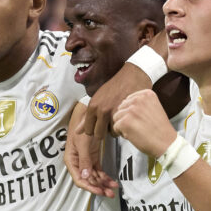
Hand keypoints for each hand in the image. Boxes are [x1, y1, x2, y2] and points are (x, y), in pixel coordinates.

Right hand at [65, 104, 117, 197]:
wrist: (87, 116)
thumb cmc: (82, 128)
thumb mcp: (83, 144)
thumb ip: (85, 161)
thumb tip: (86, 177)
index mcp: (72, 161)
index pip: (79, 180)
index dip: (90, 187)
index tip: (100, 191)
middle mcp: (78, 164)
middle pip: (88, 181)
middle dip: (99, 188)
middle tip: (110, 194)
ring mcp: (86, 161)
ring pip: (94, 177)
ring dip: (103, 184)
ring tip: (114, 188)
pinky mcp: (93, 158)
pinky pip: (99, 171)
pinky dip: (105, 176)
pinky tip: (113, 181)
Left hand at [78, 62, 151, 176]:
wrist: (133, 76)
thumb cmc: (115, 86)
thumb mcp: (98, 99)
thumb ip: (87, 117)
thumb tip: (77, 131)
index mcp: (92, 106)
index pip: (88, 130)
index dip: (95, 130)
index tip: (101, 125)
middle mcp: (100, 110)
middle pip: (99, 135)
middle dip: (105, 132)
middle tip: (111, 124)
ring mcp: (113, 112)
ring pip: (112, 133)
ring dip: (116, 129)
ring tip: (119, 119)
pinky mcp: (125, 113)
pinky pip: (122, 129)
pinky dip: (124, 126)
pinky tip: (126, 118)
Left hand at [112, 89, 175, 157]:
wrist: (166, 143)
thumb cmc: (160, 130)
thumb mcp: (154, 108)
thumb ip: (140, 104)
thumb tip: (124, 104)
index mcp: (147, 94)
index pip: (128, 100)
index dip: (132, 112)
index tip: (140, 118)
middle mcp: (139, 100)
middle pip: (121, 108)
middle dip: (126, 118)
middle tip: (138, 126)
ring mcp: (131, 110)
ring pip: (116, 117)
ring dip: (123, 126)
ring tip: (136, 130)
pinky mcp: (125, 122)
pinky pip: (115, 127)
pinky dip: (122, 133)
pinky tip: (133, 135)